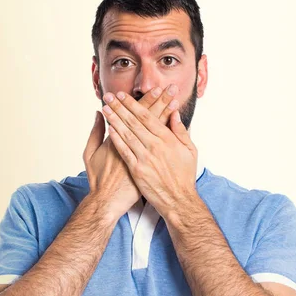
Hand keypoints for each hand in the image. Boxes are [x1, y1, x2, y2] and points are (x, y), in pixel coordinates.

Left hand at [100, 86, 197, 220]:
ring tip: (105, 108)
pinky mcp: (137, 170)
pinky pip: (124, 151)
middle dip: (120, 107)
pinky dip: (116, 139)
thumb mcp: (190, 151)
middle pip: (133, 122)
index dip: (134, 104)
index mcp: (167, 139)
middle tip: (109, 96)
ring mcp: (144, 158)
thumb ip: (181, 131)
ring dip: (114, 119)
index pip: (147, 116)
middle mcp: (155, 146)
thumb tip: (175, 114)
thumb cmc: (184, 176)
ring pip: (126, 134)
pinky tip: (108, 129)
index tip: (123, 95)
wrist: (178, 200)